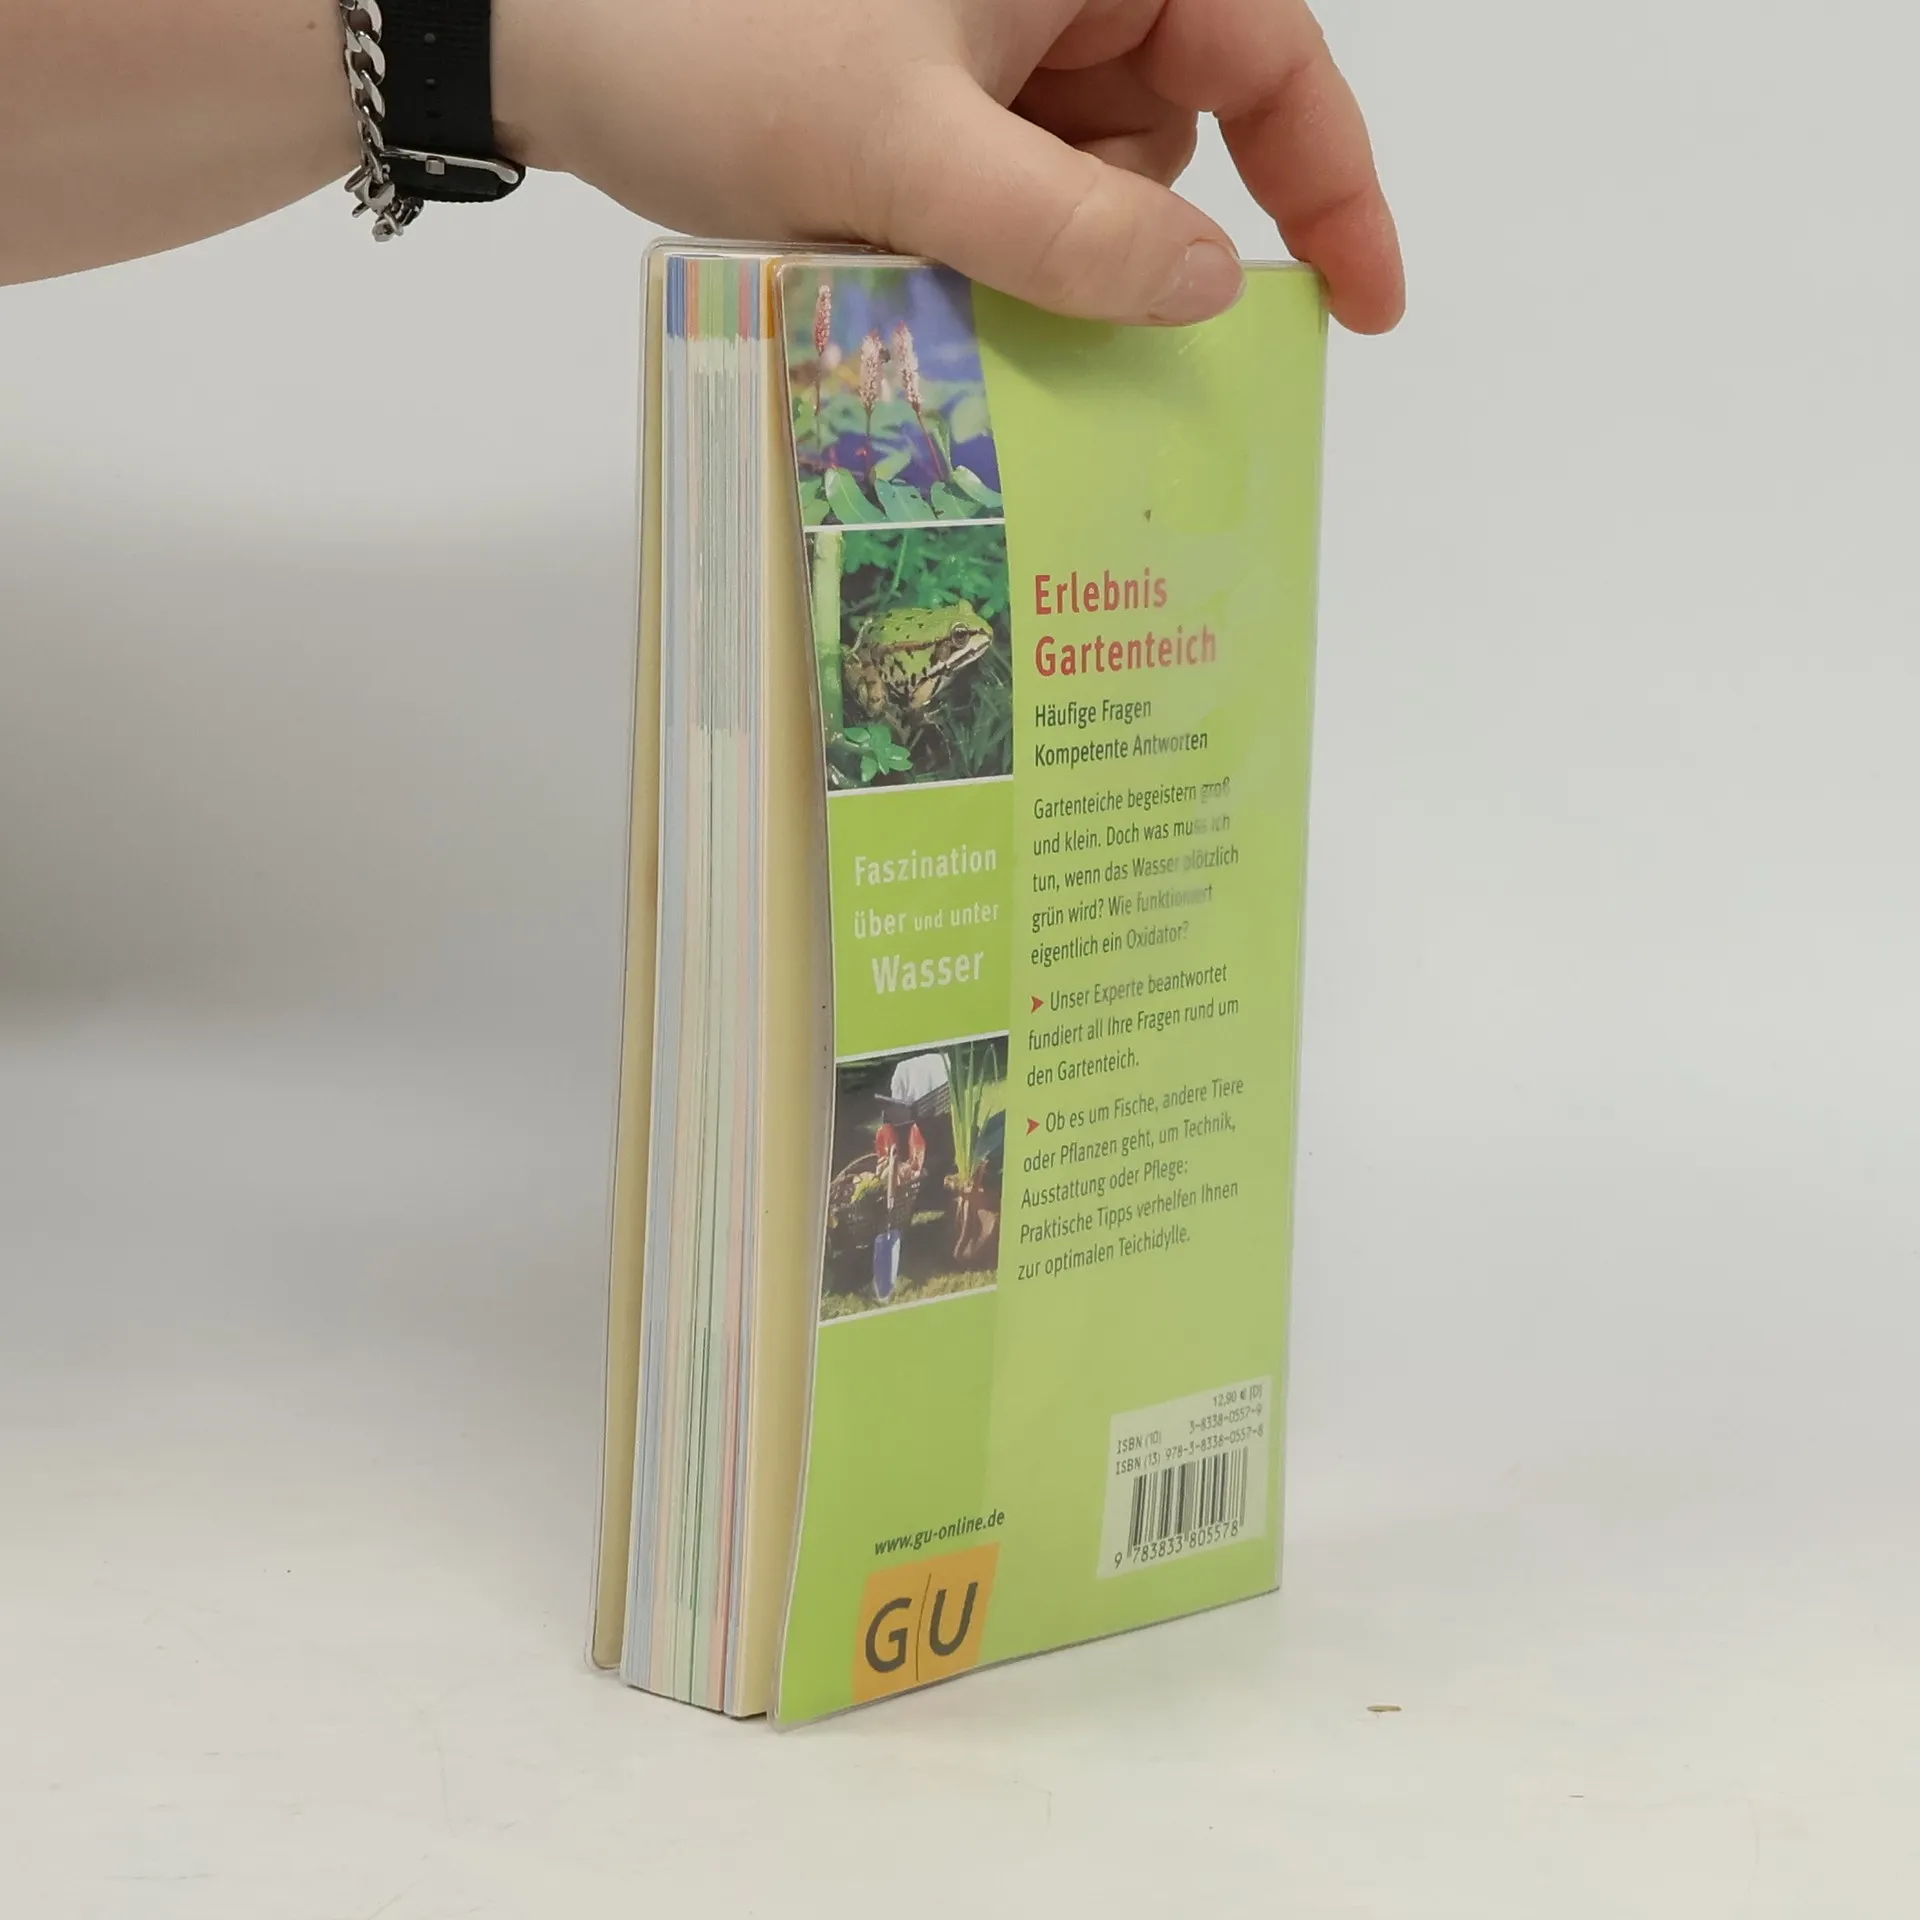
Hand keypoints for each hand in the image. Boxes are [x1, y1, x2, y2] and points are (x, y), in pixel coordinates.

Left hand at [498, 0, 1402, 331]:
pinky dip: (977, 240)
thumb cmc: (709, 46)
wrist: (539, 26)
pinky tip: (890, 238)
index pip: (1273, 57)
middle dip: (1113, 231)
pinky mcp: (937, 80)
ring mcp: (993, 31)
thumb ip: (1069, 230)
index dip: (1332, 186)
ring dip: (1027, 246)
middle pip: (1174, 134)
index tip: (1360, 310)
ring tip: (904, 239)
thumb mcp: (905, 152)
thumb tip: (1213, 288)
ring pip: (1090, 179)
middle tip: (1000, 275)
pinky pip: (1013, 186)